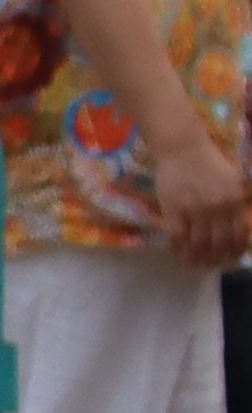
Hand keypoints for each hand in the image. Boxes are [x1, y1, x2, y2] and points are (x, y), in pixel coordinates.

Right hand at [159, 124, 251, 275]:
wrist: (182, 148)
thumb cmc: (209, 162)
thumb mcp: (233, 181)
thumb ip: (236, 203)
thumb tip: (237, 228)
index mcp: (234, 201)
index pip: (238, 236)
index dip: (234, 252)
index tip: (229, 259)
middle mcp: (217, 208)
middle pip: (218, 244)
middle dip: (215, 259)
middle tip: (209, 264)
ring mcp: (194, 210)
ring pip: (197, 244)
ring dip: (196, 258)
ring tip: (193, 262)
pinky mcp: (173, 209)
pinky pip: (176, 237)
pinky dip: (177, 248)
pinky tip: (176, 252)